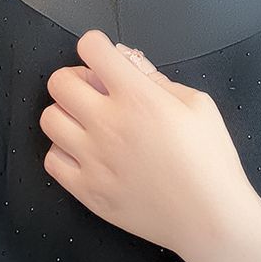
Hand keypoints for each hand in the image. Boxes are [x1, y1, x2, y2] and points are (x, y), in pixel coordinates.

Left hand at [38, 28, 260, 261]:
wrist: (211, 218)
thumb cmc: (209, 163)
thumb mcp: (197, 103)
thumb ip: (156, 77)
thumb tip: (129, 61)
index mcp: (138, 97)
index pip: (91, 49)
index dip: (95, 43)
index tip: (100, 51)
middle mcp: (109, 124)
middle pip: (60, 82)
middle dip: (75, 76)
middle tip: (93, 86)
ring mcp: (94, 160)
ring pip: (49, 118)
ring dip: (66, 112)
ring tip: (87, 119)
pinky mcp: (88, 191)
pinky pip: (51, 160)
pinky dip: (63, 150)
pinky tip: (85, 151)